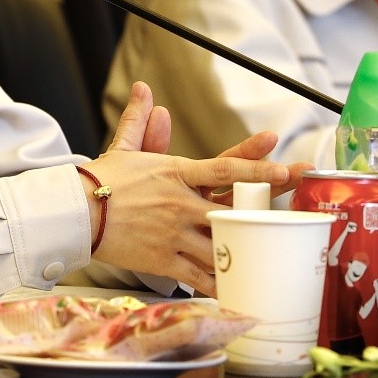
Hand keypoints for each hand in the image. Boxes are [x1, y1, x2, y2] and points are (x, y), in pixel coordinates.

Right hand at [80, 82, 294, 295]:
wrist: (74, 213)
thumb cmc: (100, 180)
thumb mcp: (123, 147)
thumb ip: (138, 121)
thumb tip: (143, 89)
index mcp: (175, 172)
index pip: (223, 168)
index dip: (257, 168)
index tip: (285, 168)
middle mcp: (180, 203)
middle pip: (233, 209)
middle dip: (269, 211)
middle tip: (302, 213)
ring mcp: (174, 234)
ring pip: (222, 244)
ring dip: (250, 250)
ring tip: (280, 255)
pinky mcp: (164, 259)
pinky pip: (200, 275)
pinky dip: (222, 282)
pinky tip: (243, 288)